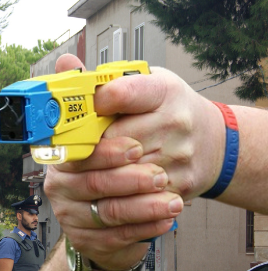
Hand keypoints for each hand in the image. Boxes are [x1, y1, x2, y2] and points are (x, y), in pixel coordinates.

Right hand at [45, 55, 193, 268]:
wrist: (115, 203)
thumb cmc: (119, 152)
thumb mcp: (113, 114)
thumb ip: (92, 90)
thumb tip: (66, 61)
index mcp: (60, 154)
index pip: (76, 154)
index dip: (106, 152)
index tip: (137, 148)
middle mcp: (58, 185)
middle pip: (91, 185)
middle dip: (129, 181)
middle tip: (160, 175)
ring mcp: (71, 215)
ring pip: (107, 214)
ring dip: (142, 208)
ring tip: (172, 200)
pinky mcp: (87, 240)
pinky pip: (116, 239)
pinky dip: (144, 230)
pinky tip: (166, 219)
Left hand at [55, 54, 225, 199]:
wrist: (214, 142)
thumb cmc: (169, 110)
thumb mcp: (145, 84)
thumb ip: (103, 79)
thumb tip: (65, 65)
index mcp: (164, 91)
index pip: (121, 93)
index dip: (94, 104)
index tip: (80, 111)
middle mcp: (175, 121)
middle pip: (113, 140)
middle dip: (87, 146)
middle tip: (70, 150)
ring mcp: (178, 155)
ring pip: (120, 172)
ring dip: (97, 174)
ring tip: (84, 171)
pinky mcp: (179, 184)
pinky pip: (136, 196)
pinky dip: (116, 195)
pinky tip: (106, 191)